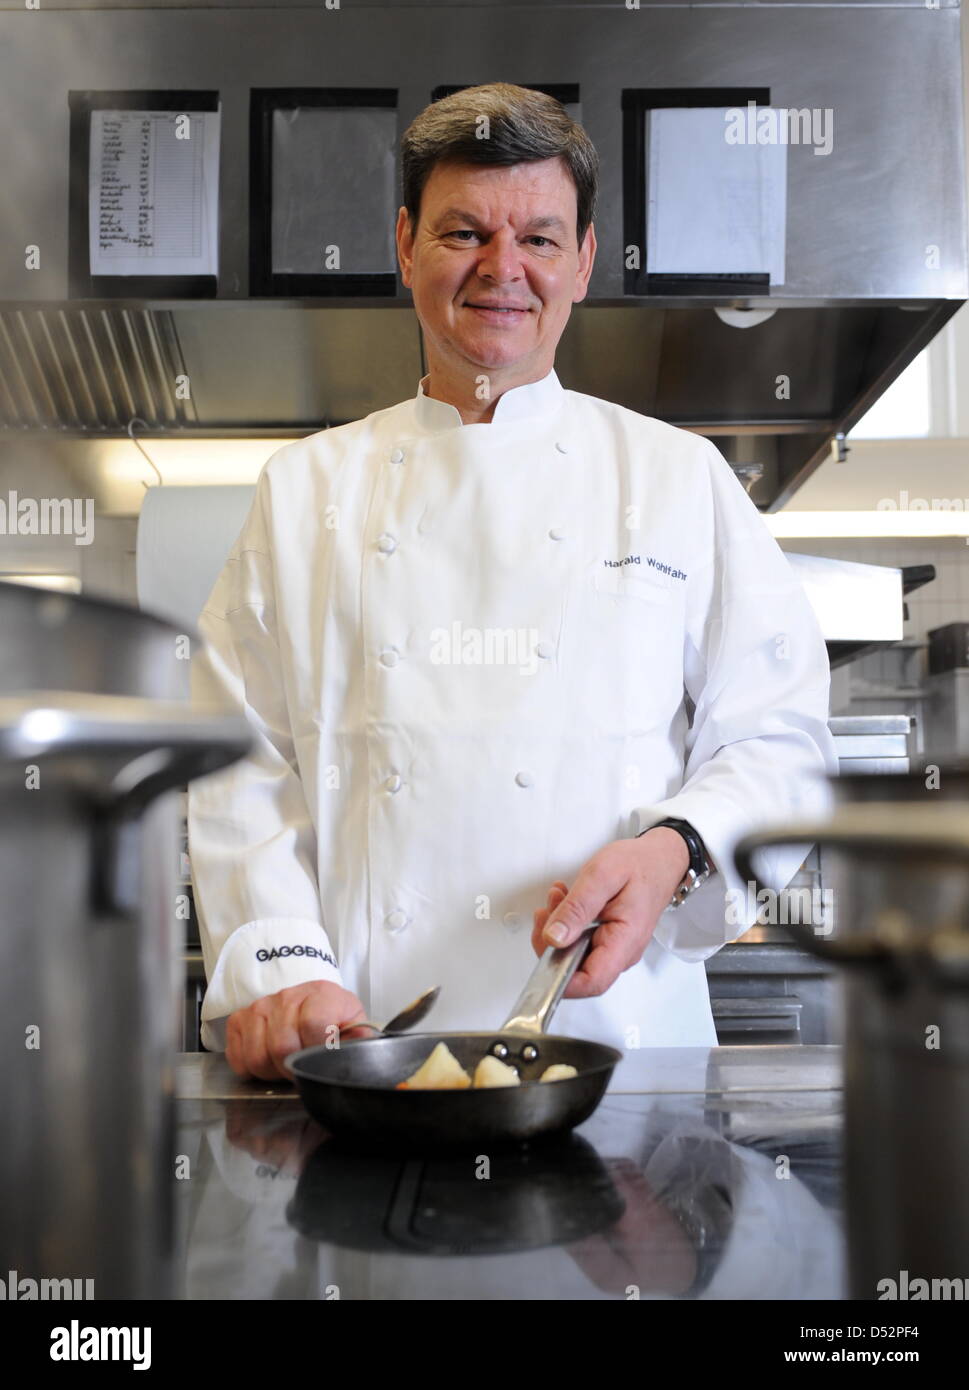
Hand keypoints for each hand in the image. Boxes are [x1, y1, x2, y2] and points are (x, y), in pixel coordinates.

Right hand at [226, 980, 369, 1080]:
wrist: (312, 1002)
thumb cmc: (334, 1019)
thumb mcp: (354, 1025)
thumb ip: (360, 1040)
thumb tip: (363, 1054)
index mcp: (321, 995)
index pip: (312, 1024)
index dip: (317, 1050)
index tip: (322, 1058)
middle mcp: (288, 996)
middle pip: (280, 1046)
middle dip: (293, 1068)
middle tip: (302, 1068)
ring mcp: (261, 1006)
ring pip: (257, 1056)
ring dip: (272, 1070)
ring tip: (286, 1064)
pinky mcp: (240, 1019)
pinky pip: (237, 1057)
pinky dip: (251, 1068)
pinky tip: (269, 1060)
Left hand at [531, 829, 690, 997]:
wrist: (660, 859)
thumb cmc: (640, 865)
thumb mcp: (602, 875)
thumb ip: (577, 908)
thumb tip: (554, 938)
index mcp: (625, 941)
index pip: (591, 982)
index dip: (560, 976)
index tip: (543, 947)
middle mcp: (621, 953)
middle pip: (576, 971)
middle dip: (552, 942)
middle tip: (548, 910)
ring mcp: (615, 949)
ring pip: (574, 956)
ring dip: (557, 929)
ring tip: (558, 897)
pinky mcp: (608, 941)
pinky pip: (579, 943)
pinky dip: (566, 924)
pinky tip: (566, 902)